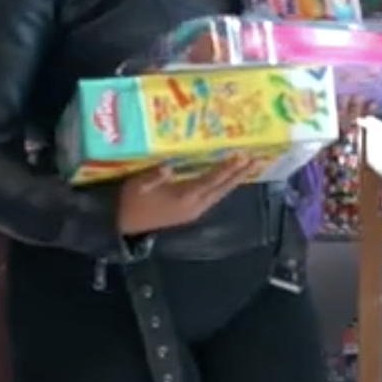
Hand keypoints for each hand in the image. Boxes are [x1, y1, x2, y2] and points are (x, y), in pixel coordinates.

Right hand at [116, 156, 259, 235]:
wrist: (124, 224)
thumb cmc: (130, 201)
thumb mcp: (138, 185)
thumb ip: (154, 176)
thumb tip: (169, 167)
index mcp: (184, 198)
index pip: (210, 181)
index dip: (226, 169)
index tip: (242, 157)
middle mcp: (194, 206)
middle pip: (222, 189)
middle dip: (239, 174)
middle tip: (257, 160)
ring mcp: (193, 211)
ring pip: (219, 194)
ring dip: (234, 181)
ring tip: (248, 167)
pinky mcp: (190, 213)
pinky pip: (212, 198)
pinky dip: (223, 187)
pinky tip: (228, 180)